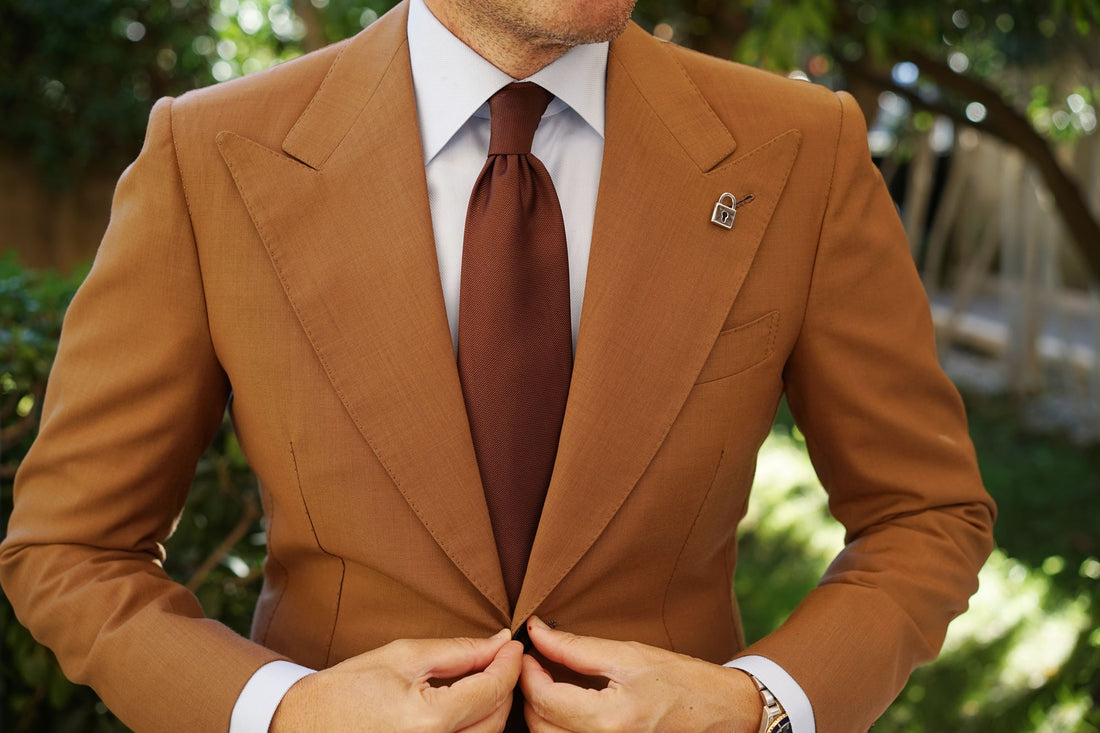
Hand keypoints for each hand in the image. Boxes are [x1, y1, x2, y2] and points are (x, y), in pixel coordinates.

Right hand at [270, 629, 522, 731]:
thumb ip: (458, 652)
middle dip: (504, 685)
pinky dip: (474, 728)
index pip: (492, 690)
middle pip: (497, 718)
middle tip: (498, 657)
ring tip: (481, 678)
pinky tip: (464, 707)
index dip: (509, 663)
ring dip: (492, 708)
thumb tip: (500, 642)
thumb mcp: (402, 657)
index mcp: (429, 722)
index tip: (513, 643)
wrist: (301, 727)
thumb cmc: (346, 689)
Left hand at [519, 617, 761, 732]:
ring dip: (540, 713)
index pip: (543, 698)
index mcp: (609, 720)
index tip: (526, 649)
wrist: (722, 712)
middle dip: (528, 692)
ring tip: (548, 683)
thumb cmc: (682, 680)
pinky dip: (558, 728)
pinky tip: (565, 707)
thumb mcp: (628, 654)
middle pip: (539, 726)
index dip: (525, 671)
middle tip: (534, 663)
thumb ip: (576, 648)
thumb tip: (536, 632)